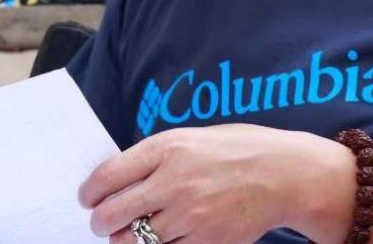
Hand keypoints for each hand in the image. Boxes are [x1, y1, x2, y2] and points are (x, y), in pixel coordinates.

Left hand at [78, 124, 354, 243]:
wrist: (285, 173)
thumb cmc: (237, 150)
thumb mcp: (192, 138)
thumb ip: (156, 156)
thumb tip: (119, 176)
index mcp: (167, 149)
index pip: (107, 175)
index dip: (90, 192)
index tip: (87, 198)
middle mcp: (173, 182)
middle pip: (113, 213)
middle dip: (100, 221)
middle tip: (102, 222)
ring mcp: (189, 215)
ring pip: (134, 240)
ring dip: (125, 238)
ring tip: (129, 232)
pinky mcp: (206, 240)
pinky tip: (160, 238)